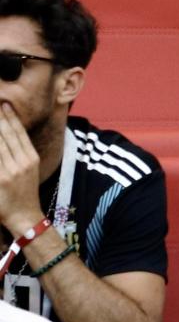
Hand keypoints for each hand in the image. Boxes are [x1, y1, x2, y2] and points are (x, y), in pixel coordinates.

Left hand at [0, 103, 44, 237]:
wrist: (24, 216)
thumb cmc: (25, 193)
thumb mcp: (30, 171)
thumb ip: (20, 154)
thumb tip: (10, 140)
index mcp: (32, 158)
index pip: (19, 133)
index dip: (11, 118)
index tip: (5, 105)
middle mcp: (22, 163)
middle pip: (7, 136)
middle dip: (0, 120)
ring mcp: (9, 172)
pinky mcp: (0, 180)